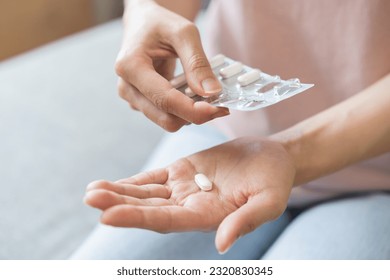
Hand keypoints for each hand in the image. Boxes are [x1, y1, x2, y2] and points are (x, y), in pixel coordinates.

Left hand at [84, 137, 295, 252]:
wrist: (272, 158)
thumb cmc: (275, 181)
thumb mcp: (268, 201)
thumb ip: (246, 221)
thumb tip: (222, 245)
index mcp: (207, 217)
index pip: (167, 221)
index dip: (138, 218)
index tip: (108, 216)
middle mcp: (190, 207)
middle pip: (149, 209)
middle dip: (119, 205)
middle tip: (90, 199)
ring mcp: (183, 189)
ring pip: (145, 194)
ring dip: (118, 193)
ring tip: (91, 191)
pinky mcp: (181, 172)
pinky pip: (151, 179)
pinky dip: (130, 182)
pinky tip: (107, 184)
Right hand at [116, 1, 228, 131]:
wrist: (143, 23)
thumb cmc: (160, 23)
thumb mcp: (184, 33)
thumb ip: (197, 63)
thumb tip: (211, 92)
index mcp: (130, 66)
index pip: (165, 100)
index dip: (194, 110)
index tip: (220, 109)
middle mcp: (127, 87)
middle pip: (166, 119)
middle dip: (195, 115)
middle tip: (220, 104)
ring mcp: (133, 98)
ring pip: (168, 121)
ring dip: (190, 113)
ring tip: (207, 94)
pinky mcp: (142, 103)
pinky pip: (167, 115)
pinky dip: (184, 110)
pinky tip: (193, 94)